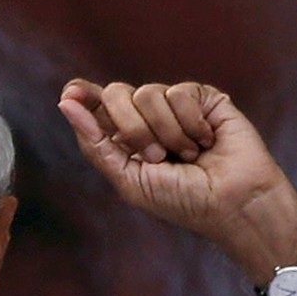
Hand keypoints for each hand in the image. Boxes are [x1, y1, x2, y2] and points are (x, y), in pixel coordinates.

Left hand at [57, 80, 296, 283]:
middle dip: (132, 128)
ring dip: (166, 132)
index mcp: (123, 137)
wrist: (232, 203)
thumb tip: (65, 101)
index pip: (95, 104)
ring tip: (187, 155)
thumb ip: (95, 142)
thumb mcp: (128, 178)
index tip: (71, 94)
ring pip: (147, 92)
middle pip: (116, 92)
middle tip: (156, 156)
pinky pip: (179, 92)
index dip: (82, 94)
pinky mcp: (204, 98)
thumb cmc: (181, 200)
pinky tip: (206, 140)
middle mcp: (146, 117)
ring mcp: (174, 105)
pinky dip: (190, 122)